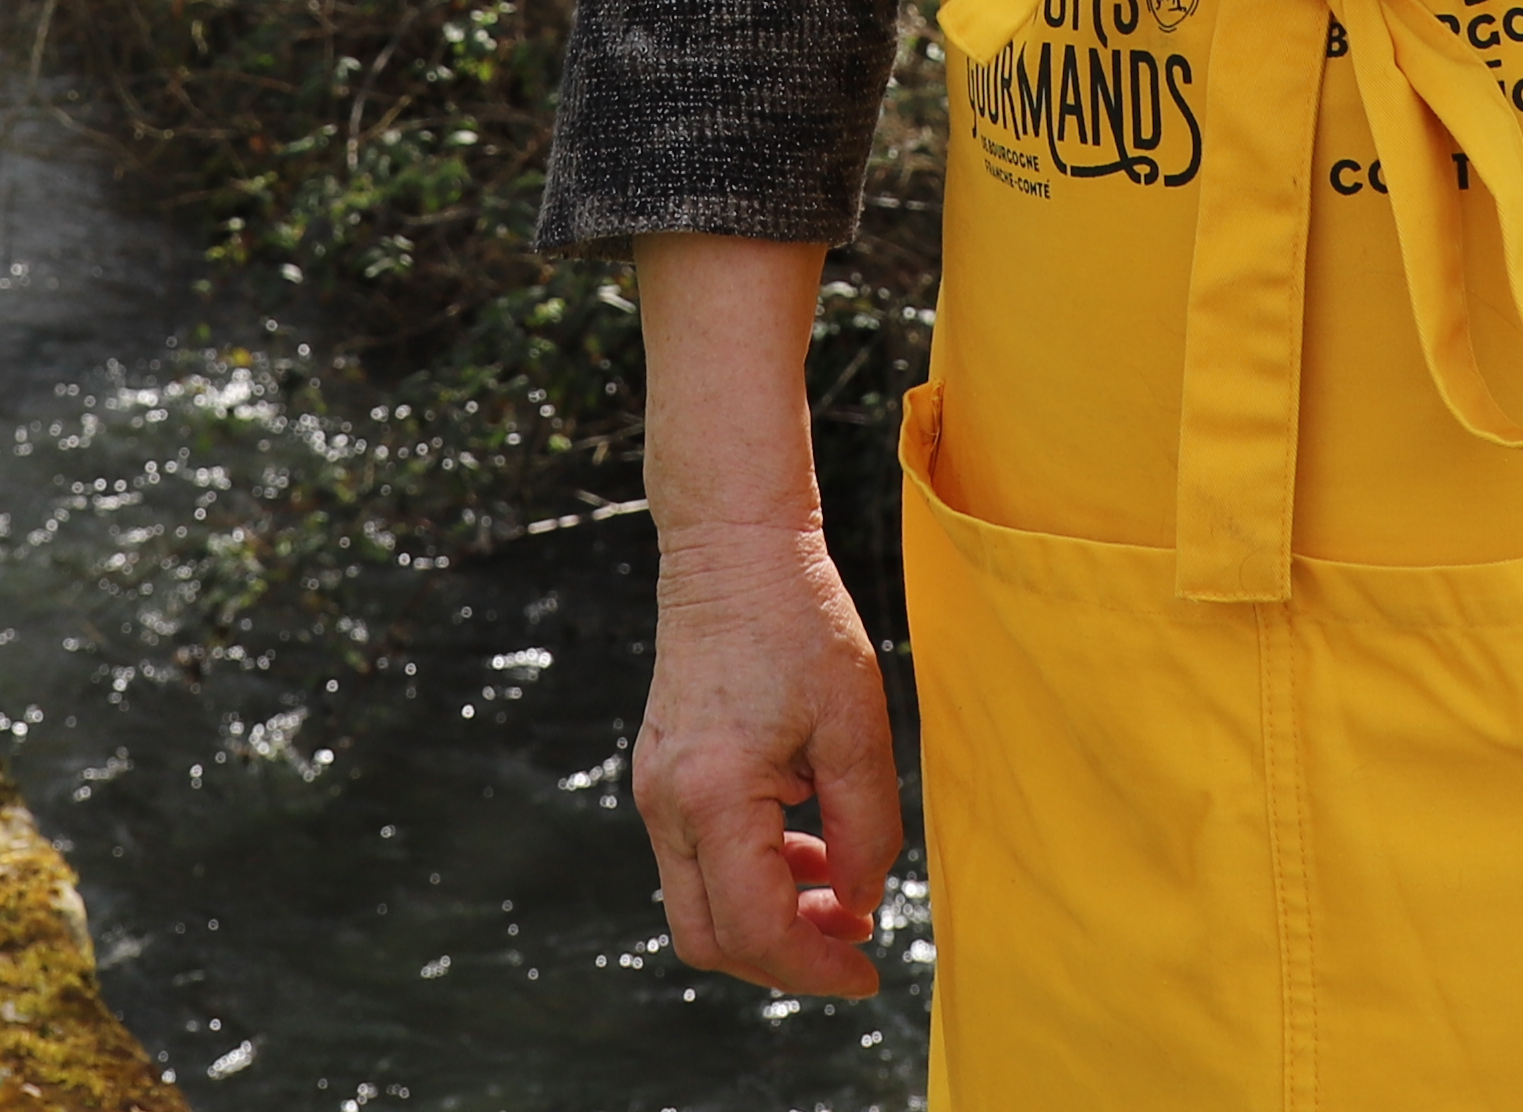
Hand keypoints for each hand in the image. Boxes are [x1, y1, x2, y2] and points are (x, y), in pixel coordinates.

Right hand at [631, 517, 902, 995]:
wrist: (733, 549)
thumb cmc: (801, 624)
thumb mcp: (857, 730)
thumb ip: (866, 832)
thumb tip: (861, 908)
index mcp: (713, 796)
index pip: (757, 929)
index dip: (815, 969)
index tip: (868, 973)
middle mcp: (666, 804)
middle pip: (710, 939)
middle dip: (784, 958)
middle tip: (853, 942)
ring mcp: (654, 791)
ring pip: (701, 904)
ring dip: (770, 915)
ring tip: (841, 884)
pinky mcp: (660, 776)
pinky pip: (697, 858)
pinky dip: (751, 874)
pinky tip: (807, 844)